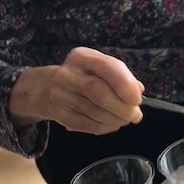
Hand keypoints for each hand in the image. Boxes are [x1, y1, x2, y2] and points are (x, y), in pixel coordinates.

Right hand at [9, 47, 143, 134]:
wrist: (46, 88)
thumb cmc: (82, 75)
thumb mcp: (99, 67)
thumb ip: (120, 76)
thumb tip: (138, 90)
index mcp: (81, 57)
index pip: (105, 66)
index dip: (124, 84)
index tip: (137, 98)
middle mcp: (67, 74)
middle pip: (97, 91)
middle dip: (121, 106)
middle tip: (135, 115)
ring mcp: (61, 95)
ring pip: (93, 111)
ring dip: (116, 119)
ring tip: (127, 119)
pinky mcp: (60, 115)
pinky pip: (86, 124)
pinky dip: (105, 127)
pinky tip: (113, 124)